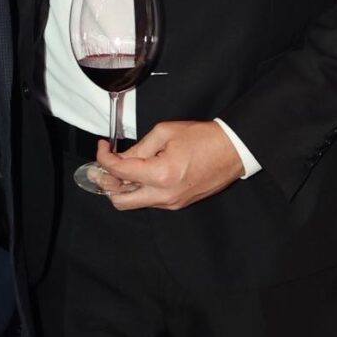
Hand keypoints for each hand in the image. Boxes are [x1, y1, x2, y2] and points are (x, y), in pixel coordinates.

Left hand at [96, 120, 244, 211]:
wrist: (233, 150)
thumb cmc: (204, 138)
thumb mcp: (166, 132)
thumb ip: (139, 147)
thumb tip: (121, 157)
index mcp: (161, 175)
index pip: (119, 173)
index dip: (104, 159)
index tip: (103, 148)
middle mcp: (165, 195)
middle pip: (120, 201)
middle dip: (107, 184)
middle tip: (104, 167)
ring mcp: (172, 203)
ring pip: (134, 203)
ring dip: (124, 187)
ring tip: (124, 167)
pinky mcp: (178, 204)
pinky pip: (150, 201)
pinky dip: (140, 189)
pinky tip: (142, 173)